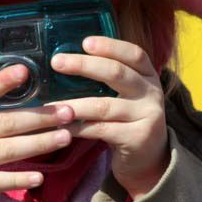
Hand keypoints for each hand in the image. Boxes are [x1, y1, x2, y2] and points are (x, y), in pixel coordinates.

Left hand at [51, 36, 170, 199]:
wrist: (148, 159)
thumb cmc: (127, 120)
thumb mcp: (126, 95)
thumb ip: (107, 79)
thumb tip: (67, 61)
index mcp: (148, 76)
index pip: (134, 54)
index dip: (110, 46)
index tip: (85, 42)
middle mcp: (152, 93)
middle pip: (117, 73)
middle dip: (84, 65)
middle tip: (57, 62)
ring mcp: (148, 116)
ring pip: (104, 106)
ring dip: (74, 104)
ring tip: (49, 105)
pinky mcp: (138, 138)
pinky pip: (101, 130)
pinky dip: (79, 128)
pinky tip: (62, 127)